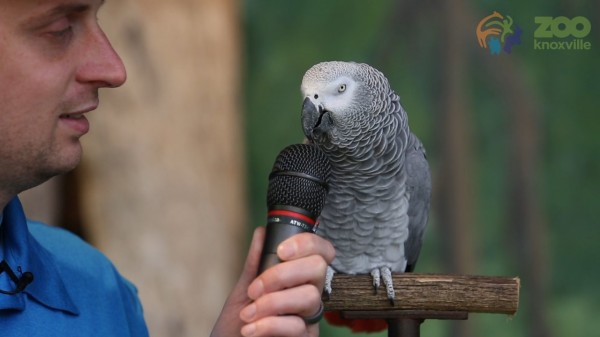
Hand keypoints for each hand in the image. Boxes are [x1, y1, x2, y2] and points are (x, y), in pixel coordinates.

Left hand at [210, 226, 334, 336]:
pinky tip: (251, 329)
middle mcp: (309, 294)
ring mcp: (310, 318)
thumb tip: (262, 232)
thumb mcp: (244, 290)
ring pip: (309, 296)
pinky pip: (298, 326)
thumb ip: (256, 263)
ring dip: (272, 303)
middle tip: (255, 289)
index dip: (307, 243)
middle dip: (282, 274)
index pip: (320, 251)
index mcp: (298, 278)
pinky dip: (269, 325)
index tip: (281, 251)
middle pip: (318, 267)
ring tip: (247, 315)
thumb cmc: (238, 324)